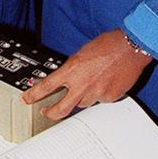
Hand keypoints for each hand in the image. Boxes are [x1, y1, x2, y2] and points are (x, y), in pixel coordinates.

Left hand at [22, 29, 152, 121]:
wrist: (130, 47)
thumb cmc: (108, 45)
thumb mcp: (81, 54)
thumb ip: (72, 69)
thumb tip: (66, 79)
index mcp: (72, 70)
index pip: (46, 86)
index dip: (33, 95)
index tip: (27, 99)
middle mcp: (82, 84)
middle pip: (61, 109)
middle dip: (50, 113)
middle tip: (45, 112)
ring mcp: (96, 93)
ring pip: (82, 104)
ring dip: (81, 98)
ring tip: (89, 84)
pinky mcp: (109, 98)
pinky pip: (100, 101)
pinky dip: (99, 95)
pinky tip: (105, 82)